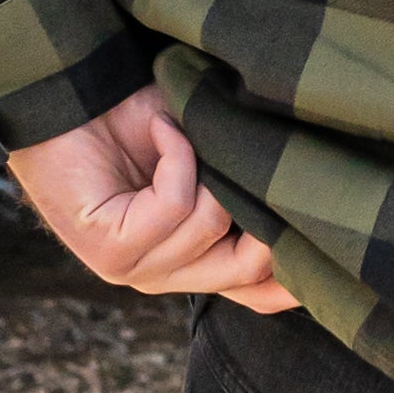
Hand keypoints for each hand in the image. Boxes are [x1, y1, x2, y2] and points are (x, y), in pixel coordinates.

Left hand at [5, 90, 299, 314]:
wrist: (68, 97)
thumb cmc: (136, 117)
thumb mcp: (210, 157)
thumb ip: (246, 190)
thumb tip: (317, 198)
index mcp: (191, 262)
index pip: (260, 295)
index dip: (296, 274)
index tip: (326, 227)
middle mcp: (164, 276)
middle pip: (250, 269)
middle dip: (265, 210)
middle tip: (260, 159)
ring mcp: (134, 270)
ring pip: (212, 224)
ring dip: (207, 164)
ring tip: (184, 131)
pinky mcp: (110, 249)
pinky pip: (176, 204)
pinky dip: (177, 155)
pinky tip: (161, 130)